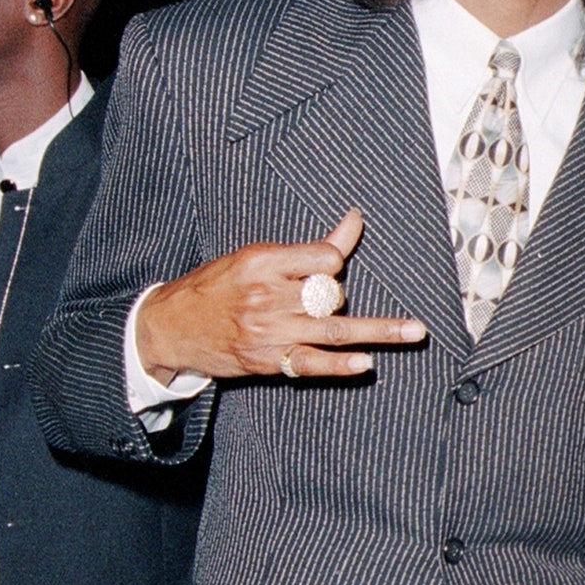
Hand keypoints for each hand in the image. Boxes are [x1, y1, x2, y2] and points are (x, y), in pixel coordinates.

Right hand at [135, 209, 426, 383]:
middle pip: (330, 294)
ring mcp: (269, 332)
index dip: (334, 262)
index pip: (324, 259)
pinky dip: (340, 365)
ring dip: (379, 331)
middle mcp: (267, 296)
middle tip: (313, 300)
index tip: (326, 266)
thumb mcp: (255, 256)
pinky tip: (365, 364)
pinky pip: (312, 363)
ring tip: (415, 332)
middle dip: (334, 296)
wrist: (169, 328)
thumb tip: (355, 219)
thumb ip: (310, 246)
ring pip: (333, 327)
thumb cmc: (216, 287)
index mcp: (262, 262)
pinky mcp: (269, 361)